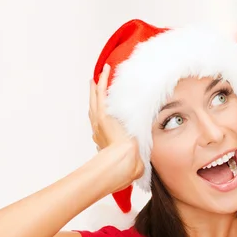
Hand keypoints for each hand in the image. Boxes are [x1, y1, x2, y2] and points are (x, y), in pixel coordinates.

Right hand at [88, 64, 144, 180]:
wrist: (124, 162)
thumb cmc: (128, 165)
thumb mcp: (132, 160)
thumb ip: (135, 159)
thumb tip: (142, 166)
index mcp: (103, 138)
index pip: (100, 123)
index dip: (100, 114)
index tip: (103, 109)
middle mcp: (98, 127)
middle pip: (94, 107)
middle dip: (95, 96)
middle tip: (95, 85)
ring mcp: (99, 119)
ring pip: (96, 98)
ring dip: (98, 85)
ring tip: (100, 75)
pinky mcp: (103, 113)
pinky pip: (102, 92)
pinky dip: (103, 80)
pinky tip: (105, 70)